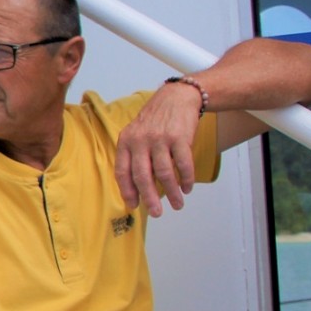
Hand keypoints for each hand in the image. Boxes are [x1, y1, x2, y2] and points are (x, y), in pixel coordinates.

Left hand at [116, 83, 204, 215]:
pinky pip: (183, 164)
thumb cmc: (155, 121)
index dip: (127, 191)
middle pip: (142, 176)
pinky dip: (186, 179)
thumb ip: (135, 157)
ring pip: (165, 173)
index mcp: (126, 142)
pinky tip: (187, 188)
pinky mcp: (180, 137)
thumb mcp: (136, 134)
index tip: (134, 206)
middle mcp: (141, 141)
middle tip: (157, 213)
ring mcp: (160, 139)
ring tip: (177, 204)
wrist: (177, 98)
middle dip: (150, 198)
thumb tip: (137, 189)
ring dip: (172, 192)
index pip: (122, 171)